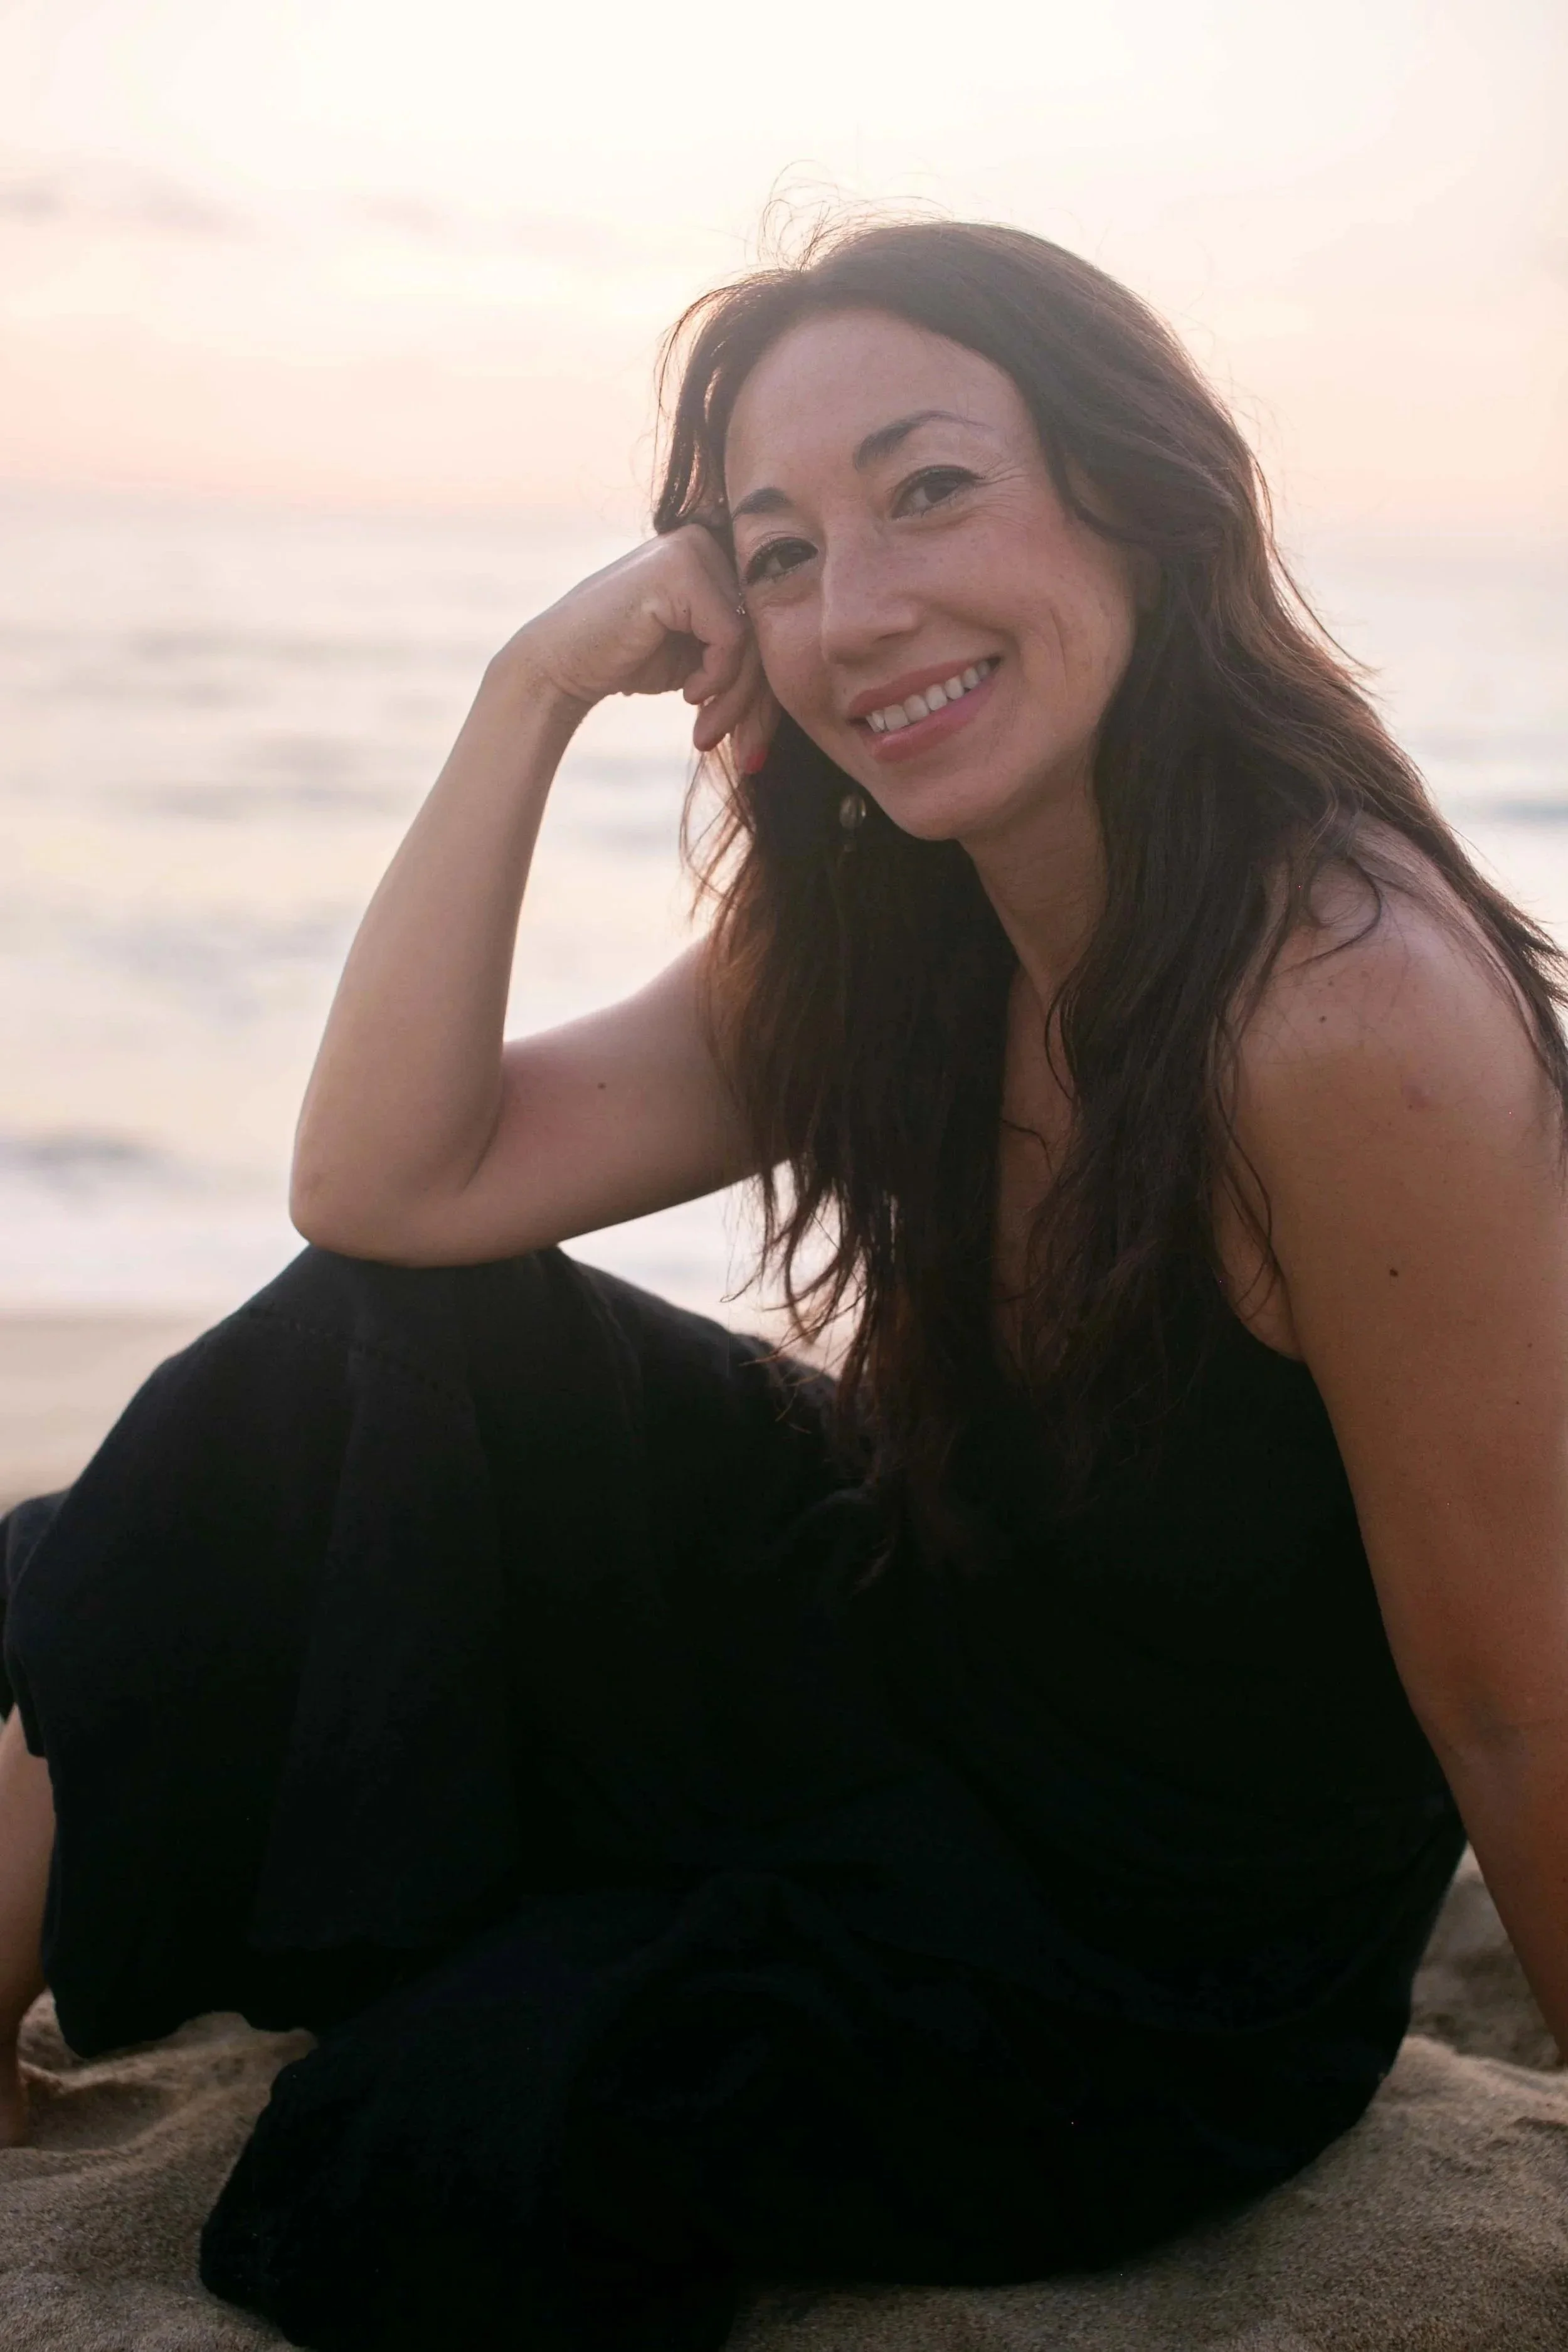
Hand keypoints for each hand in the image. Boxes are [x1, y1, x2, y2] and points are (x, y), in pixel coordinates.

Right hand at [501, 525, 777, 770]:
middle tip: (746, 754)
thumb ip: (745, 652)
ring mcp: (694, 547)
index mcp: (718, 552)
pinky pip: (733, 636)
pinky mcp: (681, 567)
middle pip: (767, 628)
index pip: (767, 621)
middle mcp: (709, 538)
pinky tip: (687, 695)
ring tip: (708, 735)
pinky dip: (716, 677)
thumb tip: (810, 679)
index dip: (767, 688)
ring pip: (755, 637)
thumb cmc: (629, 661)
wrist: (560, 666)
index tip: (754, 744)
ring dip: (736, 699)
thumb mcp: (700, 656)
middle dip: (759, 702)